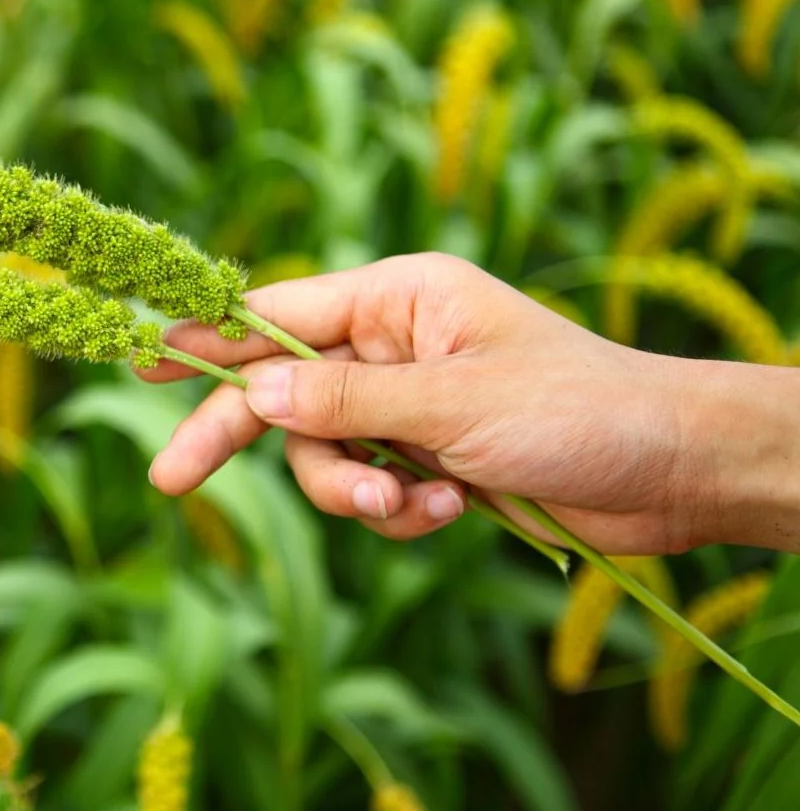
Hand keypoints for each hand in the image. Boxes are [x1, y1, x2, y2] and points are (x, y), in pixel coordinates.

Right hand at [141, 252, 799, 553]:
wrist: (672, 472)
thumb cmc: (579, 409)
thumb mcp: (452, 403)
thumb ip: (344, 399)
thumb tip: (252, 391)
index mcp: (399, 299)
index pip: (276, 313)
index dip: (205, 335)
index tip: (139, 352)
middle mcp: (394, 345)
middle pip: (282, 390)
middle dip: (241, 436)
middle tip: (173, 481)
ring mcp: (409, 405)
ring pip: (324, 454)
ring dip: (356, 493)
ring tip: (413, 507)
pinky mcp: (428, 458)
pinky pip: (371, 489)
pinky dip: (400, 511)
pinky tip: (450, 511)